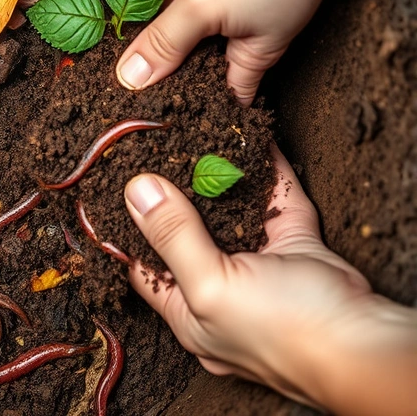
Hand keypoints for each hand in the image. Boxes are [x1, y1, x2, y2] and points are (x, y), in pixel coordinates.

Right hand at [115, 0, 400, 103]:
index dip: (128, 58)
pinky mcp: (261, 27)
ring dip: (199, 86)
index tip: (120, 96)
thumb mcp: (200, 6)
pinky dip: (236, 88)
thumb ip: (163, 45)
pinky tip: (229, 111)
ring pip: (203, 58)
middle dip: (162, 78)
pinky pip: (239, 66)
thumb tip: (126, 78)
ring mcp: (228, 11)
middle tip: (151, 117)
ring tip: (186, 120)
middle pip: (167, 45)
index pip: (133, 25)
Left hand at [123, 146, 416, 414]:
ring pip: (229, 208)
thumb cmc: (286, 333)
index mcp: (188, 312)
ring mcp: (259, 262)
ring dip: (214, 174)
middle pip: (186, 232)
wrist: (366, 342)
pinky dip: (262, 166)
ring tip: (190, 135)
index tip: (111, 187)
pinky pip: (275, 195)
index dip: (127, 228)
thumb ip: (173, 238)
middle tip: (151, 149)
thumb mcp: (212, 288)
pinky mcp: (296, 240)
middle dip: (171, 192)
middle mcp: (220, 287)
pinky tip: (246, 136)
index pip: (143, 265)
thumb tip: (136, 191)